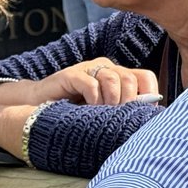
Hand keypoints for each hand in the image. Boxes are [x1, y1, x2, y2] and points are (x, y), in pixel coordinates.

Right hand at [0, 59, 158, 105]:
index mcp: (119, 75)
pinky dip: (94, 98)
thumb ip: (123, 110)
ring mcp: (89, 69)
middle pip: (131, 78)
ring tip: (104, 114)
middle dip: (129, 101)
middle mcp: (107, 68)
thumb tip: (147, 119)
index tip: (146, 114)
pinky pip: (91, 83)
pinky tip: (89, 109)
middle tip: (120, 117)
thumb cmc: (75, 111)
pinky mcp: (71, 74)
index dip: (150, 94)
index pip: (145, 76)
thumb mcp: (104, 111)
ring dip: (112, 100)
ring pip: (113, 78)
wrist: (38, 106)